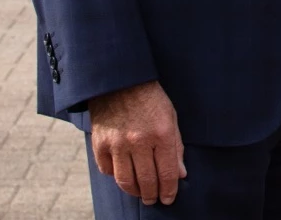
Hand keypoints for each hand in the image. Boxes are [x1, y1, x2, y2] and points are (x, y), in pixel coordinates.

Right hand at [89, 81, 185, 204]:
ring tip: (140, 194)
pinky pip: (107, 170)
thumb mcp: (170, 116)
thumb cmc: (150, 98)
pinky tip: (124, 175)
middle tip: (153, 199)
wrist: (119, 80)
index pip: (167, 173)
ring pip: (126, 181)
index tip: (169, 198)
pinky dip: (116, 176)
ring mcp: (117, 143)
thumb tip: (180, 174)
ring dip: (135, 192)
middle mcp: (139, 140)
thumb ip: (176, 146)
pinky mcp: (100, 143)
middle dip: (152, 195)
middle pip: (147, 181)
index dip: (169, 190)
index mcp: (161, 133)